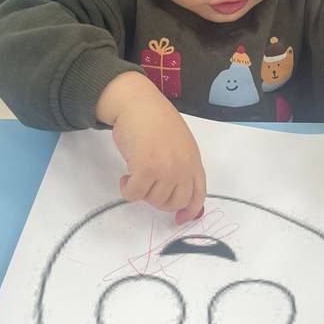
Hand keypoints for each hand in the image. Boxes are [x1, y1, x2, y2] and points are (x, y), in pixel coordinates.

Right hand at [96, 72, 206, 224]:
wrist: (137, 102)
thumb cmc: (154, 120)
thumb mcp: (178, 143)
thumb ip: (180, 166)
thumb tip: (178, 200)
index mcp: (194, 160)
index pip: (198, 195)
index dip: (189, 211)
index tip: (179, 220)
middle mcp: (184, 167)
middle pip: (173, 203)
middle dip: (157, 201)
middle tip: (146, 186)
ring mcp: (166, 168)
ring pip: (152, 200)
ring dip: (140, 192)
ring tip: (134, 174)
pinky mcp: (146, 168)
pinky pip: (134, 194)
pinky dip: (126, 189)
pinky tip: (125, 176)